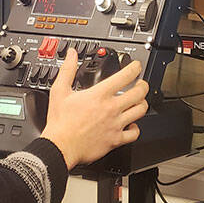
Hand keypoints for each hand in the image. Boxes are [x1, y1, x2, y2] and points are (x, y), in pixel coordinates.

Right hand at [42, 49, 147, 169]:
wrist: (60, 147)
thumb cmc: (60, 122)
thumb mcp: (60, 91)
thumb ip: (68, 70)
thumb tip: (72, 55)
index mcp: (100, 95)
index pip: (125, 76)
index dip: (135, 68)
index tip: (136, 66)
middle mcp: (111, 108)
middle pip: (139, 93)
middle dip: (143, 85)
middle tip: (141, 83)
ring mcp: (115, 124)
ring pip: (140, 111)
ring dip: (142, 104)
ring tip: (139, 101)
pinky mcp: (115, 140)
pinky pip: (134, 134)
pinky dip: (136, 128)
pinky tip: (132, 125)